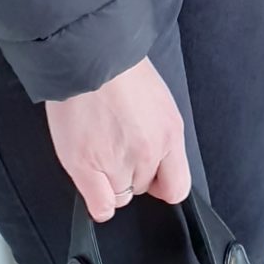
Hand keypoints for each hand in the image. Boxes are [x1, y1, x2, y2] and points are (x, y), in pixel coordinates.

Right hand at [45, 58, 191, 221]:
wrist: (89, 56)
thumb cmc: (120, 70)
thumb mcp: (158, 101)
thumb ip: (159, 133)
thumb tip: (155, 158)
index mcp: (170, 133)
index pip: (177, 187)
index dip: (162, 185)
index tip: (152, 178)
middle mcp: (148, 152)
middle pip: (142, 187)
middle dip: (130, 173)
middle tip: (115, 147)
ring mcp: (116, 162)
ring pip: (120, 195)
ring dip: (110, 180)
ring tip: (99, 150)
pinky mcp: (86, 167)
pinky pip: (101, 206)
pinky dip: (98, 202)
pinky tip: (93, 183)